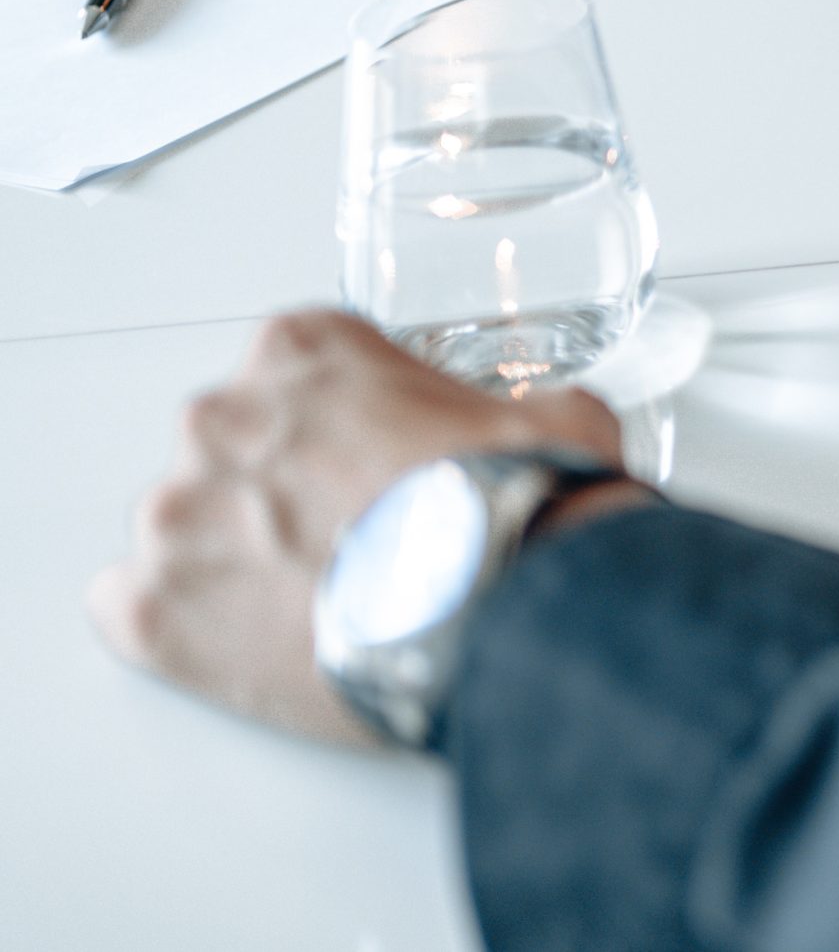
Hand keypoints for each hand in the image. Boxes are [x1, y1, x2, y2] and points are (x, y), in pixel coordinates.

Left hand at [87, 312, 629, 745]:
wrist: (506, 602)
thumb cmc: (519, 504)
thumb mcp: (557, 416)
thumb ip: (520, 407)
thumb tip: (541, 430)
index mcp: (303, 349)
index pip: (296, 370)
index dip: (346, 426)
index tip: (374, 463)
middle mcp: (223, 418)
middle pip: (232, 449)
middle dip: (282, 492)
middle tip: (353, 541)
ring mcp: (178, 516)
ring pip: (184, 530)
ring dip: (235, 560)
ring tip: (317, 606)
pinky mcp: (154, 611)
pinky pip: (130, 609)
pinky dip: (180, 626)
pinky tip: (250, 641)